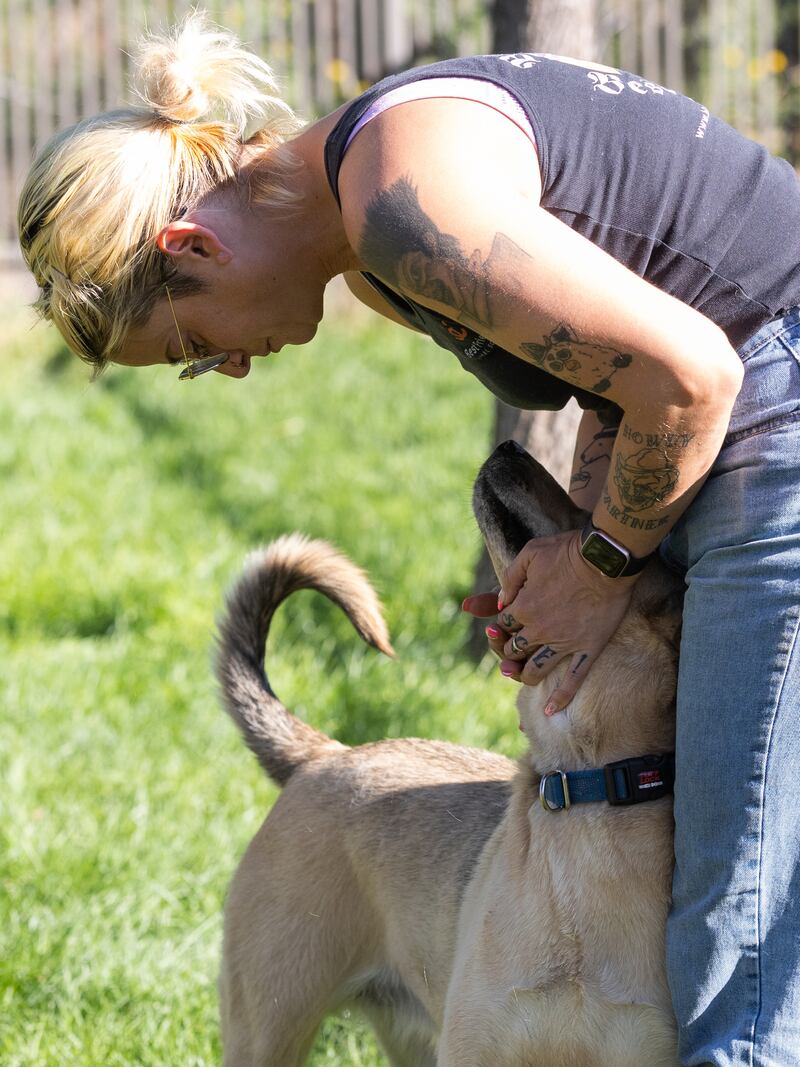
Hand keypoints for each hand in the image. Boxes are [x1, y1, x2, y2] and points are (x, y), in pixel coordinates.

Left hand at [463, 529, 637, 713]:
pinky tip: (549, 710)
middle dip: (508, 651)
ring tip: (522, 673)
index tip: (508, 621)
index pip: (502, 626)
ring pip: (534, 671)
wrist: (607, 558)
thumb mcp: (530, 554)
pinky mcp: (587, 650)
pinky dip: (559, 698)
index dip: (501, 625)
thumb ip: (511, 579)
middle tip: (513, 647)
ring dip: (523, 675)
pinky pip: (572, 680)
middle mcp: (539, 630)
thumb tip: (500, 601)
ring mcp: (563, 644)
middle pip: (513, 651)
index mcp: (522, 608)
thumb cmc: (567, 551)